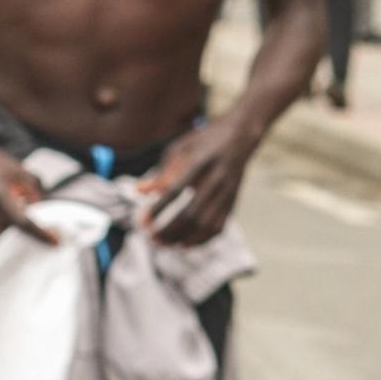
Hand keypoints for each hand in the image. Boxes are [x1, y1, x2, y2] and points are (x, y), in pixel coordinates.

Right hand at [0, 143, 56, 244]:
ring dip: (9, 237)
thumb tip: (43, 211)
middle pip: (7, 233)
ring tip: (19, 227)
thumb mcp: (20, 171)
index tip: (53, 240)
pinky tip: (6, 227)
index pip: (20, 220)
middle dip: (24, 234)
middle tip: (40, 233)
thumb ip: (34, 191)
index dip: (38, 232)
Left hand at [136, 116, 257, 246]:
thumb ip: (160, 172)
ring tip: (163, 244)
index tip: (142, 221)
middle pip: (192, 214)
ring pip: (206, 225)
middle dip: (169, 230)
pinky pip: (219, 228)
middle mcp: (216, 180)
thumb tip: (138, 192)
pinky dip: (201, 240)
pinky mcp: (233, 202)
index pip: (176, 191)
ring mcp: (227, 193)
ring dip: (183, 239)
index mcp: (201, 163)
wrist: (241, 135)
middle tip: (150, 238)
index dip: (158, 209)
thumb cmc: (205, 140)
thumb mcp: (180, 148)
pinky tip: (184, 245)